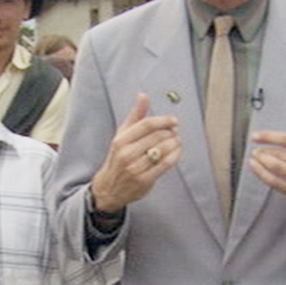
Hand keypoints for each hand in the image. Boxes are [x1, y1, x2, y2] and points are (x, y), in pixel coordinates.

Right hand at [88, 94, 181, 214]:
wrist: (109, 188)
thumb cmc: (117, 159)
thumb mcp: (122, 135)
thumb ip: (135, 116)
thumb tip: (143, 96)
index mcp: (121, 140)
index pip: (146, 125)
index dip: (163, 121)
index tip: (173, 121)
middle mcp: (127, 153)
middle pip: (156, 137)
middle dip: (171, 133)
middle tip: (175, 132)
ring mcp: (135, 168)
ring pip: (162, 150)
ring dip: (174, 144)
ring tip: (177, 141)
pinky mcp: (144, 180)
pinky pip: (165, 164)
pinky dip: (174, 156)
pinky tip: (176, 152)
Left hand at [248, 105, 285, 227]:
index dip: (269, 136)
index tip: (256, 135)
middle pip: (281, 154)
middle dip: (264, 150)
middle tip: (255, 148)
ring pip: (277, 168)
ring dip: (261, 161)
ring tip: (254, 156)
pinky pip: (275, 182)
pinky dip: (262, 174)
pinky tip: (255, 167)